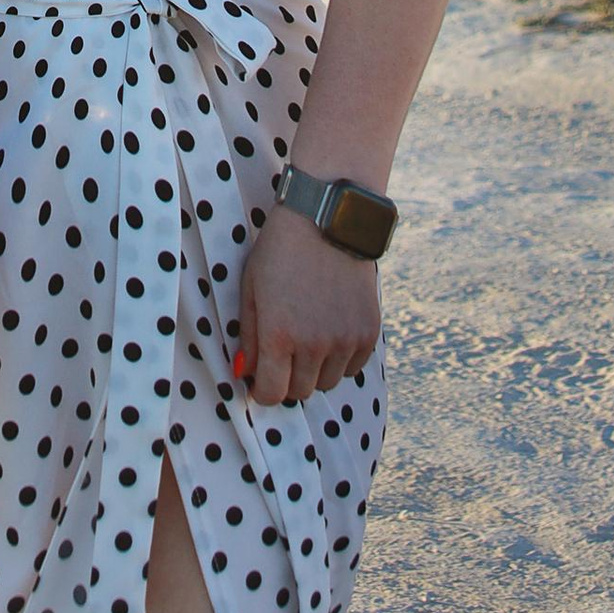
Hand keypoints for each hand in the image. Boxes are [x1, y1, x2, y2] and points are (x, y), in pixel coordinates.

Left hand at [235, 204, 379, 406]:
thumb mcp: (251, 289)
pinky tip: (332, 329)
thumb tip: (244, 374)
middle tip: (285, 349)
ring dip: (316, 369)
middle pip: (300, 392)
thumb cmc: (280, 250)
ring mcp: (345, 339)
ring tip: (309, 334)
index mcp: (279, 335)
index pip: (270, 394)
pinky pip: (353, 367)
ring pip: (328, 383)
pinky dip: (341, 358)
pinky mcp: (369, 332)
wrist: (328, 218)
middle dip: (288, 377)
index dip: (261, 389)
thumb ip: (248, 337)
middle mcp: (314, 345)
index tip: (261, 375)